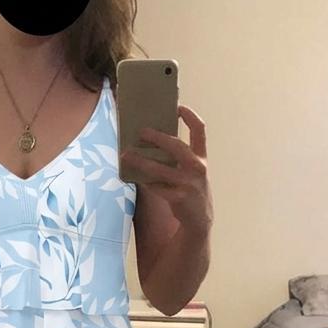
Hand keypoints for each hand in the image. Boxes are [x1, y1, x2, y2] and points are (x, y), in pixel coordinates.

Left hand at [121, 106, 213, 236]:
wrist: (199, 222)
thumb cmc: (191, 193)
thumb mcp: (192, 173)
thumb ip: (179, 159)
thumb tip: (153, 143)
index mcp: (202, 158)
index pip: (200, 130)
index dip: (189, 115)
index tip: (177, 106)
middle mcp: (197, 168)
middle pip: (176, 146)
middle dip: (157, 137)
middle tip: (141, 132)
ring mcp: (188, 184)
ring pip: (160, 169)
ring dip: (141, 161)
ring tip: (126, 155)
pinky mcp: (178, 198)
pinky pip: (156, 187)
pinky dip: (144, 182)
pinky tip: (134, 177)